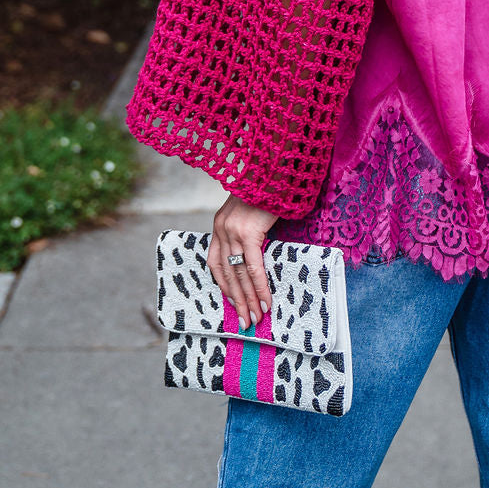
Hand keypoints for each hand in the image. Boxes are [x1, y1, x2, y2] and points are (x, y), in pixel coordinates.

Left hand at [207, 194, 278, 329]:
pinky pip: (253, 267)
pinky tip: (266, 301)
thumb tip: (256, 252)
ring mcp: (233, 231)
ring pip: (239, 275)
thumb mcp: (249, 209)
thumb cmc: (267, 187)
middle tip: (246, 321)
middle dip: (237, 300)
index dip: (224, 286)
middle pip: (227, 274)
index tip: (233, 303)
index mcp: (219, 224)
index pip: (215, 263)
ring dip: (249, 300)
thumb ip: (247, 229)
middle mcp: (222, 229)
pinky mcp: (248, 232)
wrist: (273, 166)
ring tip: (256, 318)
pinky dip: (260, 287)